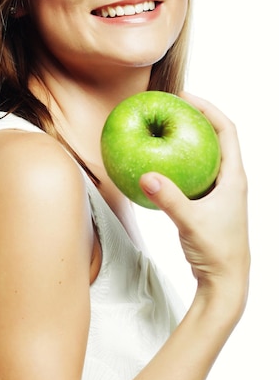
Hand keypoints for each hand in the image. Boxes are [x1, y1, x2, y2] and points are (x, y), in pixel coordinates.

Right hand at [139, 93, 249, 314]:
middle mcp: (229, 180)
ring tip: (162, 128)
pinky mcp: (208, 203)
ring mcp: (219, 191)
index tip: (185, 97)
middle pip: (215, 137)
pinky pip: (191, 173)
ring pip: (202, 155)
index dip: (209, 109)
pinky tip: (157, 164)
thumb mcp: (192, 223)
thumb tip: (145, 175)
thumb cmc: (217, 252)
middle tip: (169, 107)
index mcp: (234, 177)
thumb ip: (168, 199)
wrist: (225, 282)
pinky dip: (176, 163)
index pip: (227, 130)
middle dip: (194, 119)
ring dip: (185, 140)